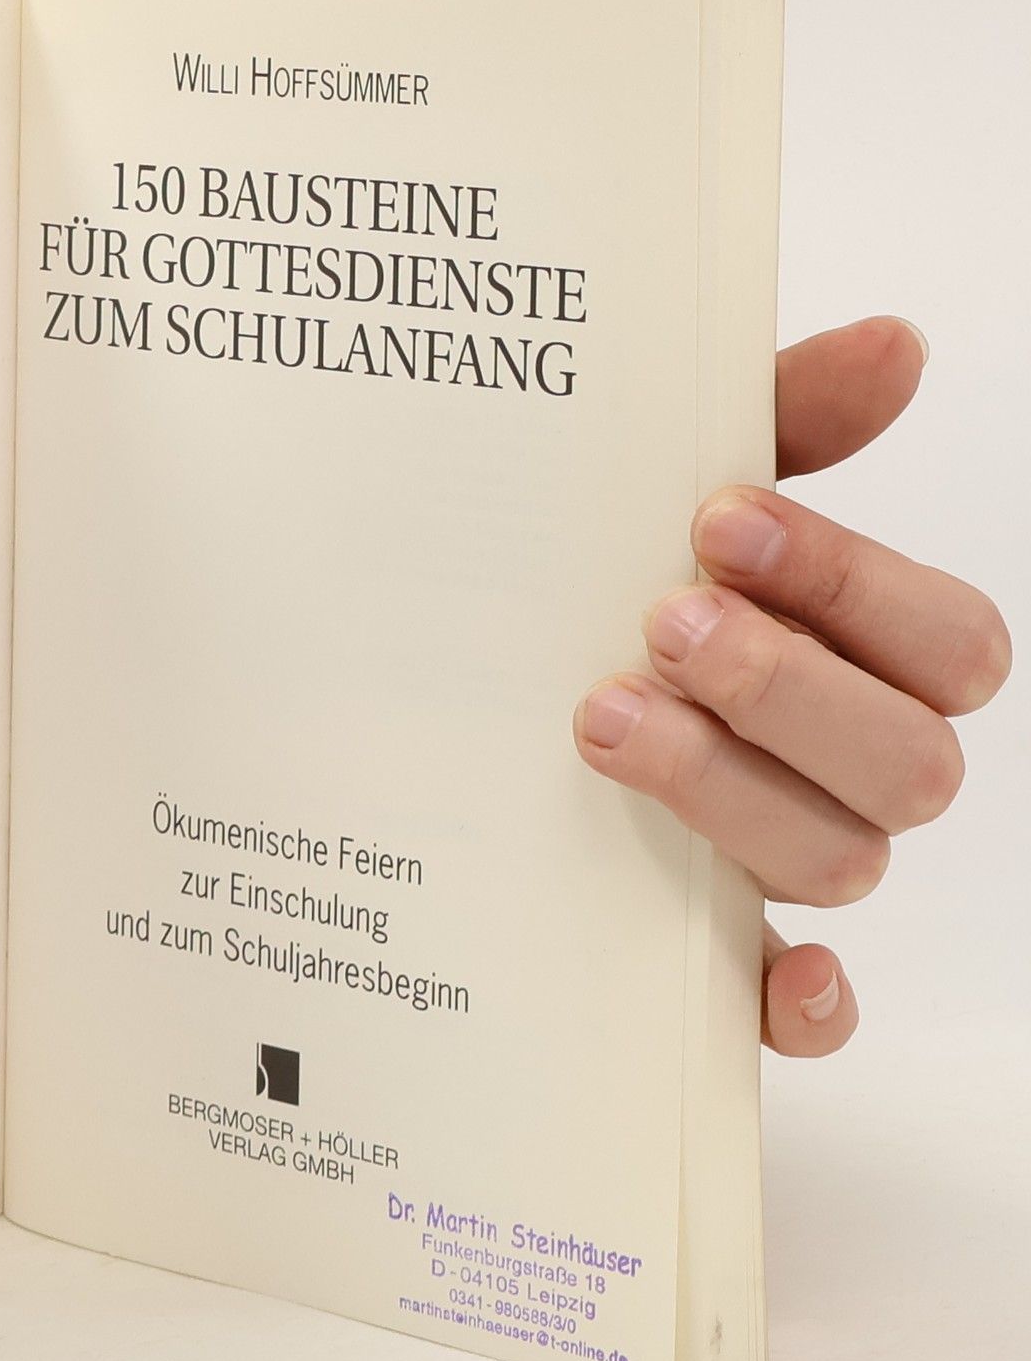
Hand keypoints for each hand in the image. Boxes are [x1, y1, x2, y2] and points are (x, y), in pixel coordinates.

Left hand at [573, 317, 1009, 1057]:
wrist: (418, 711)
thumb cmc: (571, 592)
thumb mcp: (643, 497)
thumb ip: (772, 425)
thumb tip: (895, 345)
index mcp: (849, 659)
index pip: (943, 640)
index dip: (851, 581)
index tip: (716, 517)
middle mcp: (835, 769)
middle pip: (911, 762)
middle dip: (790, 688)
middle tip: (658, 625)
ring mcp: (775, 871)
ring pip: (841, 861)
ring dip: (737, 791)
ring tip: (602, 719)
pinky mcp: (707, 960)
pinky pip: (796, 1016)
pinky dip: (799, 1005)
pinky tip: (768, 971)